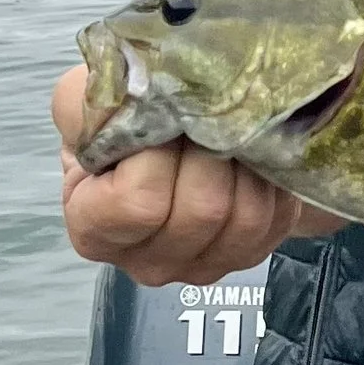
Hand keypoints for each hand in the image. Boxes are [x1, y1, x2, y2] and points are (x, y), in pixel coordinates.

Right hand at [50, 65, 331, 286]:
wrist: (169, 132)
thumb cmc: (121, 118)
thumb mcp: (87, 98)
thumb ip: (93, 101)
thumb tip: (134, 100)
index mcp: (94, 228)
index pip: (138, 202)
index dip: (158, 154)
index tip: (163, 119)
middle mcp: (146, 261)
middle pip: (202, 210)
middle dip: (213, 148)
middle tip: (209, 112)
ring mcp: (200, 266)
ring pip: (246, 216)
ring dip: (247, 161)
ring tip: (234, 127)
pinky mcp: (247, 256)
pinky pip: (276, 218)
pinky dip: (273, 178)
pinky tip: (256, 150)